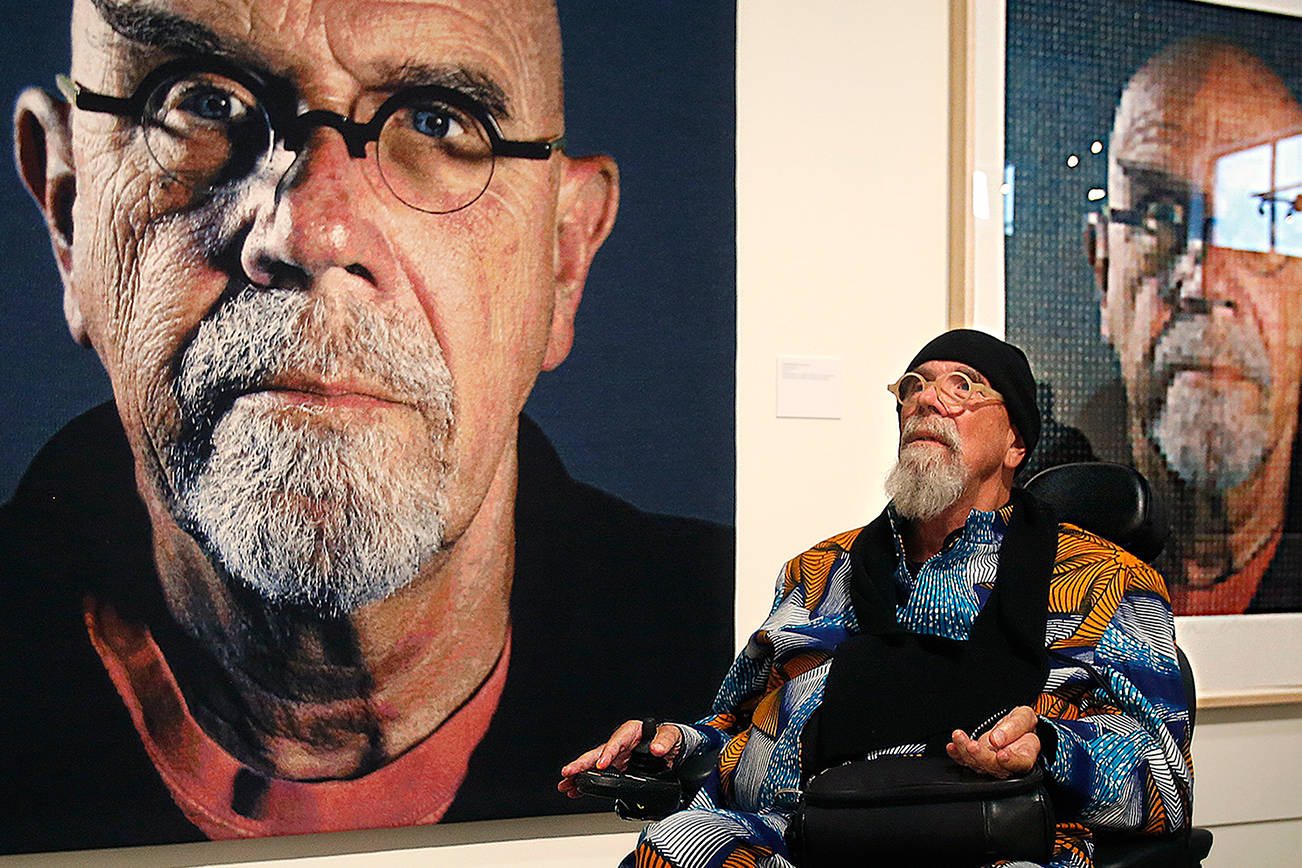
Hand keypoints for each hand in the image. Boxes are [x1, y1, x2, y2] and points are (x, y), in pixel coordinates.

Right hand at [557, 719, 683, 797]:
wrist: (673, 748)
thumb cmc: (669, 738)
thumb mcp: (671, 736)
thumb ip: (665, 741)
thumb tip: (657, 748)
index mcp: (631, 731)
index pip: (617, 741)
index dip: (608, 752)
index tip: (602, 764)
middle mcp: (620, 744)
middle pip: (599, 753)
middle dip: (583, 764)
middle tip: (569, 772)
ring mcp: (617, 757)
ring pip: (594, 766)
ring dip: (579, 775)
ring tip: (565, 785)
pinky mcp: (617, 768)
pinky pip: (599, 775)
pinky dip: (587, 783)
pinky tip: (575, 790)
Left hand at [946, 705, 1039, 778]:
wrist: (1013, 728)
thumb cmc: (1023, 725)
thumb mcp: (1024, 717)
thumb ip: (1015, 727)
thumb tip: (997, 738)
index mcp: (1025, 756)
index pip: (1019, 763)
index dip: (1010, 762)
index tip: (1002, 754)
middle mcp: (1007, 764)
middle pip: (995, 767)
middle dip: (981, 757)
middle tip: (973, 745)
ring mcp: (991, 763)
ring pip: (978, 765)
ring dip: (965, 752)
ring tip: (958, 737)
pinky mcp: (979, 759)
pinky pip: (966, 761)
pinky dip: (957, 755)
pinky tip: (951, 747)